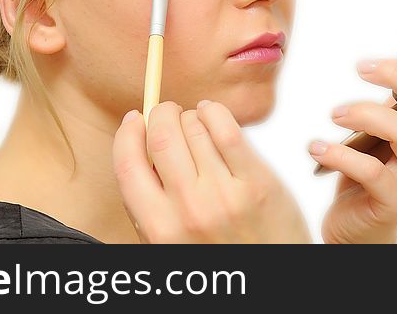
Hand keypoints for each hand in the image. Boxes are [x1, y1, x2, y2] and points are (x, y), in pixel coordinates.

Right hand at [113, 99, 311, 242]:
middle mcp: (190, 210)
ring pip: (193, 128)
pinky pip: (227, 129)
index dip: (127, 133)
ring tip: (194, 123)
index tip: (133, 120)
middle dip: (160, 114)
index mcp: (159, 229)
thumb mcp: (169, 245)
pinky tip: (212, 115)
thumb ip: (149, 204)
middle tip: (166, 113)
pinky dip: (214, 113)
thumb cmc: (219, 260)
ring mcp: (225, 195)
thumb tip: (138, 144)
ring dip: (190, 116)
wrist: (269, 283)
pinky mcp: (257, 182)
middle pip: (161, 136)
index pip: (127, 164)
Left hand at [310, 0, 396, 243]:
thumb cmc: (365, 170)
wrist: (358, 231)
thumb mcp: (374, 128)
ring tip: (333, 115)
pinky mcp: (395, 201)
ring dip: (365, 113)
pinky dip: (340, 154)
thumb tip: (372, 61)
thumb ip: (382, 101)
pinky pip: (372, 172)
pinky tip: (317, 147)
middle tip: (360, 66)